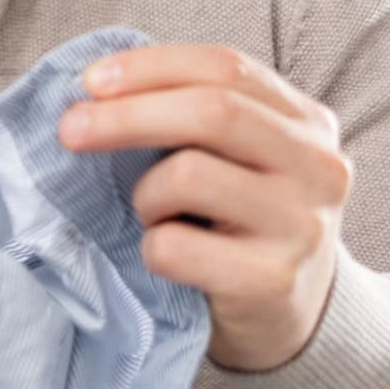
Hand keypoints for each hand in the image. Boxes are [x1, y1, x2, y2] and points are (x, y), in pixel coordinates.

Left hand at [57, 43, 350, 371]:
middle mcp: (318, 167)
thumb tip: (99, 87)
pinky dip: (152, 248)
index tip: (91, 80)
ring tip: (154, 215)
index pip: (226, 68)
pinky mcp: (272, 280)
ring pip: (189, 176)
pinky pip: (176, 247)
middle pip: (212, 112)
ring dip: (146, 194)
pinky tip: (168, 258)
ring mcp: (302, 225)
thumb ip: (196, 118)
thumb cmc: (242, 225)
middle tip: (71, 130)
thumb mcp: (240, 160)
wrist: (290, 320)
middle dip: (127, 115)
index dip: (151, 67)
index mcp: (307, 123)